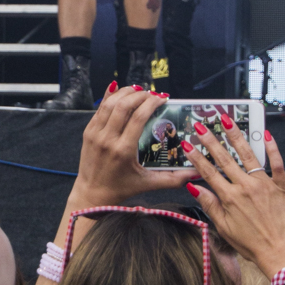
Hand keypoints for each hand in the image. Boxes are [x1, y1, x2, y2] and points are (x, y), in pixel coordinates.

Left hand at [70, 84, 195, 208]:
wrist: (92, 193)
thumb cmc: (122, 188)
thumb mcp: (149, 184)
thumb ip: (173, 179)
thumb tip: (195, 174)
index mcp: (124, 150)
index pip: (139, 117)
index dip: (152, 103)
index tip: (162, 98)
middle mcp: (108, 139)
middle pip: (124, 106)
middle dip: (140, 95)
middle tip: (153, 94)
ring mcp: (95, 134)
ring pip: (110, 104)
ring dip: (125, 93)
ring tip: (139, 91)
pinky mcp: (88, 132)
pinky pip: (99, 109)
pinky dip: (111, 97)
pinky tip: (121, 92)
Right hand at [183, 121, 284, 279]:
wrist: (282, 254)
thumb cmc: (253, 245)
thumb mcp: (225, 229)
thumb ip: (210, 205)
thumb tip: (194, 187)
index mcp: (230, 198)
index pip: (209, 172)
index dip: (196, 157)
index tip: (187, 144)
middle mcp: (246, 187)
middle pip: (225, 159)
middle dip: (211, 140)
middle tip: (201, 125)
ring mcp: (265, 184)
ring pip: (248, 155)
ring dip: (236, 136)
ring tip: (226, 120)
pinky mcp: (282, 186)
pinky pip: (277, 163)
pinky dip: (272, 148)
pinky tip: (266, 134)